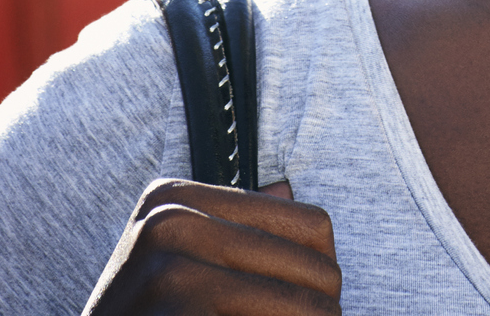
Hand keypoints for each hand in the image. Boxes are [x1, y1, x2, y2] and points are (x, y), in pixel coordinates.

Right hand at [82, 179, 341, 314]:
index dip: (318, 276)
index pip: (314, 226)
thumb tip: (285, 186)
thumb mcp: (177, 266)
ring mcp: (170, 272)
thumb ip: (233, 229)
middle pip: (320, 269)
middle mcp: (168, 223)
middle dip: (319, 313)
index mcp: (173, 198)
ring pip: (313, 309)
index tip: (290, 306)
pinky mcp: (180, 314)